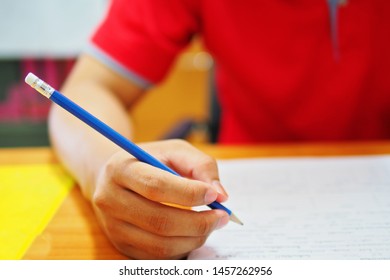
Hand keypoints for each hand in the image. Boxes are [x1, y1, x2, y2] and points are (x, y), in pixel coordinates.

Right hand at [91, 139, 229, 258]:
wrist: (115, 177)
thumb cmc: (151, 161)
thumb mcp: (175, 151)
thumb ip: (200, 165)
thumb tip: (220, 194)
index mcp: (120, 169)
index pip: (156, 186)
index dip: (189, 193)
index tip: (214, 195)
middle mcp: (110, 199)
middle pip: (159, 220)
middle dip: (198, 222)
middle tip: (222, 216)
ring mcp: (113, 227)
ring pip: (160, 244)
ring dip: (195, 238)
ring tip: (212, 224)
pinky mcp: (121, 245)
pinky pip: (158, 256)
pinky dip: (183, 247)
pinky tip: (194, 233)